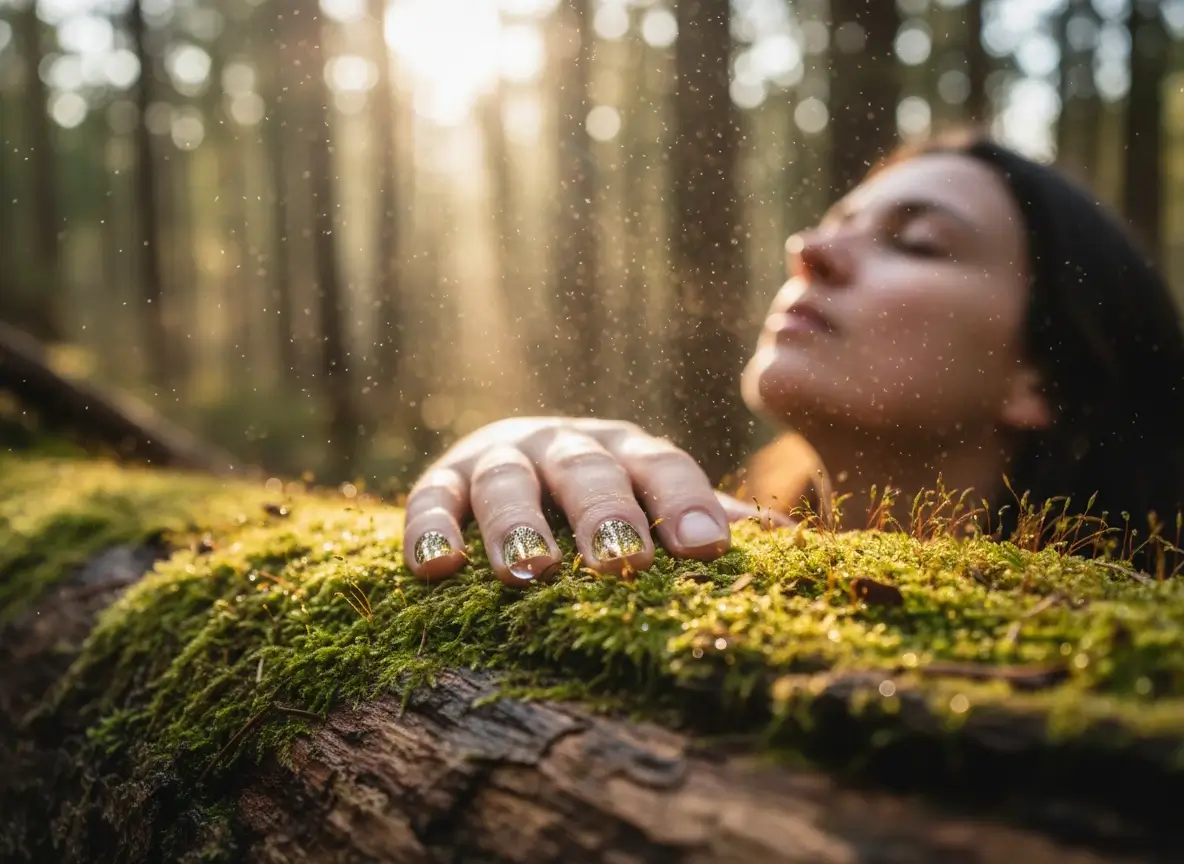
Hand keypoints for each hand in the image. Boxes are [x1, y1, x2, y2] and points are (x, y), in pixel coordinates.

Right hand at [401, 417, 787, 585]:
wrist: (516, 457)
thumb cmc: (605, 495)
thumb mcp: (653, 498)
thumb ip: (707, 517)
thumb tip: (795, 544)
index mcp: (627, 450)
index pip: (662, 465)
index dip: (685, 504)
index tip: (708, 551)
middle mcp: (565, 445)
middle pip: (587, 471)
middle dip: (605, 515)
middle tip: (621, 563)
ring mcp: (502, 458)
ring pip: (507, 482)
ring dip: (516, 523)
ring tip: (527, 571)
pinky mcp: (444, 479)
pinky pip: (431, 499)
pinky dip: (430, 528)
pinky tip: (437, 569)